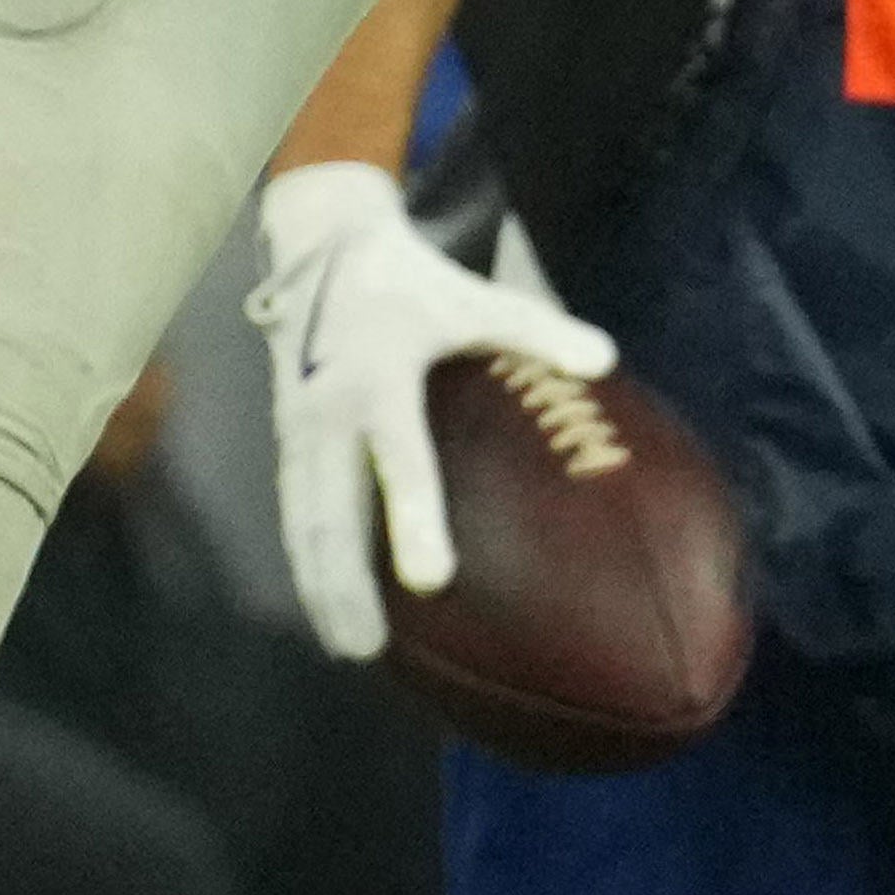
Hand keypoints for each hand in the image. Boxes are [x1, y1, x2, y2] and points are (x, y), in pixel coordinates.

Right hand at [247, 159, 618, 666]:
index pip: (399, 462)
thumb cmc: (411, 280)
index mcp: (378, 380)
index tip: (432, 581)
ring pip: (304, 522)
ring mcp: (299, 428)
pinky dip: (309, 559)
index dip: (413, 520)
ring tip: (348, 648)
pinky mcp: (287, 437)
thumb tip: (608, 358)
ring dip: (321, 585)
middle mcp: (328, 412)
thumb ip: (538, 329)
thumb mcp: (472, 295)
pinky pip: (298, 509)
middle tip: (368, 650)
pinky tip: (330, 605)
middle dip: (344, 585)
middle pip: (330, 514)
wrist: (319, 244)